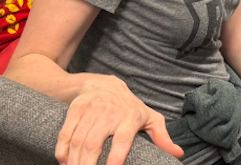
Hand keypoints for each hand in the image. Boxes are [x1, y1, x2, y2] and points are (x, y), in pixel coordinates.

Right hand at [57, 75, 182, 164]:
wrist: (103, 83)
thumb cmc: (129, 106)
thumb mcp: (149, 118)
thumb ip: (162, 137)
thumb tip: (178, 154)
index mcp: (129, 117)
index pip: (123, 139)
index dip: (117, 156)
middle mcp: (109, 113)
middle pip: (94, 142)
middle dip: (88, 164)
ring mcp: (90, 110)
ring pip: (78, 140)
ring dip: (74, 160)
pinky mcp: (76, 109)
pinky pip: (66, 133)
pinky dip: (62, 149)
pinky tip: (64, 161)